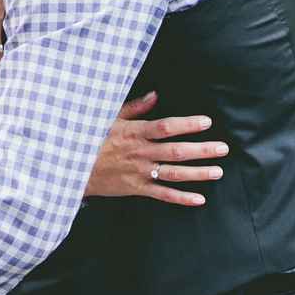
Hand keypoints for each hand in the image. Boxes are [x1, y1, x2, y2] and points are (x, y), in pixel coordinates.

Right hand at [85, 92, 228, 206]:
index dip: (187, 124)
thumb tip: (155, 95)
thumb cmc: (91, 139)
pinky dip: (181, 198)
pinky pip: (162, 194)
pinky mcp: (136, 188)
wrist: (71, 168)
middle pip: (176, 151)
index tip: (206, 122)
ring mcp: (139, 172)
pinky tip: (199, 198)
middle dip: (202, 150)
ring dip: (198, 173)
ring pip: (173, 174)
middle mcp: (140, 153)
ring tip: (217, 172)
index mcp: (134, 133)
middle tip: (223, 149)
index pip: (166, 127)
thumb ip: (134, 108)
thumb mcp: (109, 119)